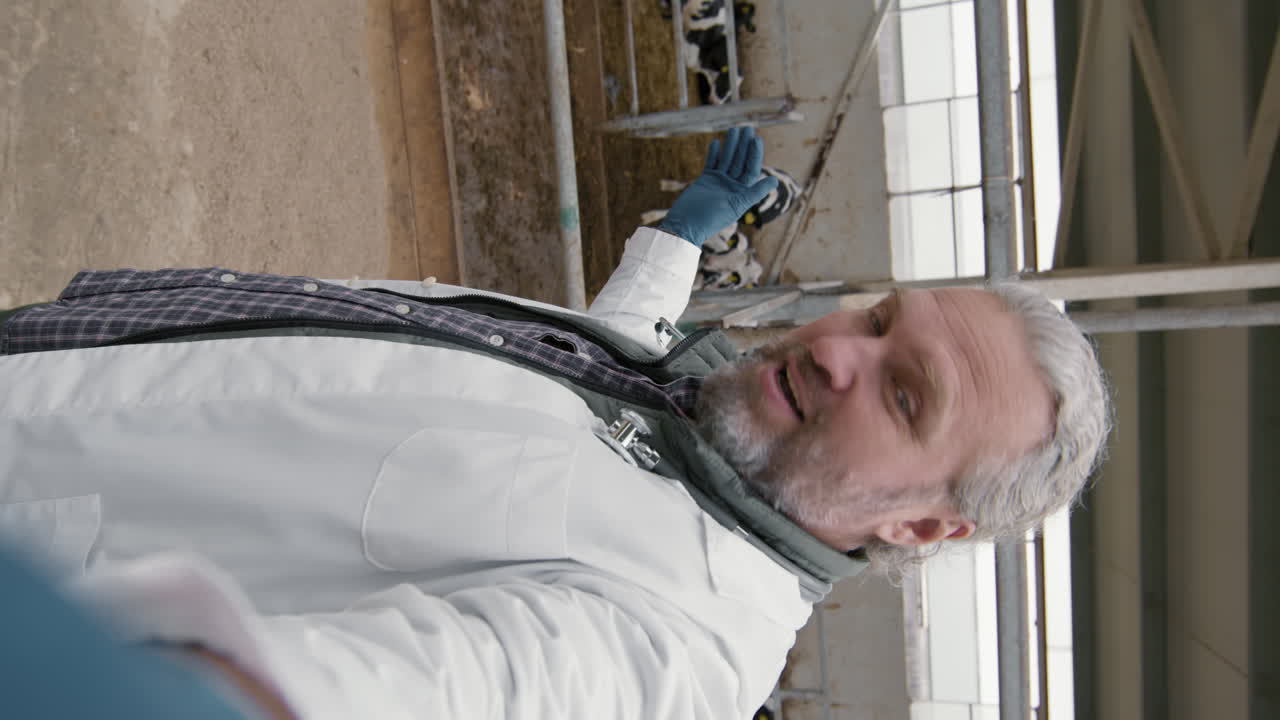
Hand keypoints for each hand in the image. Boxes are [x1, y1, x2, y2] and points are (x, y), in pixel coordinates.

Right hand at [658, 126, 778, 247]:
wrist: (686, 224)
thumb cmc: (712, 218)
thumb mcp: (737, 205)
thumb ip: (755, 192)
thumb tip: (775, 181)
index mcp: (742, 192)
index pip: (751, 169)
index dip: (755, 154)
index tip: (756, 139)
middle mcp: (732, 186)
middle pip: (740, 161)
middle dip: (744, 145)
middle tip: (747, 128)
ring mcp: (718, 182)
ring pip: (726, 159)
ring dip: (730, 145)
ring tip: (733, 129)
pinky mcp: (705, 180)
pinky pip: (712, 163)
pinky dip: (714, 154)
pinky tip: (717, 142)